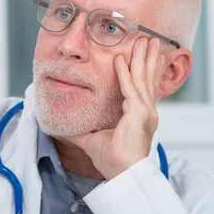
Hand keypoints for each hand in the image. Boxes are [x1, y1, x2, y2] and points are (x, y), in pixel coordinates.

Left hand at [64, 37, 164, 180]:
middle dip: (148, 56)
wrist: (121, 174)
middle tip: (150, 38)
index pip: (141, 86)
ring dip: (141, 57)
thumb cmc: (112, 160)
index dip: (142, 68)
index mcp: (139, 114)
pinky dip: (124, 73)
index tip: (141, 53)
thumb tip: (64, 126)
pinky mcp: (139, 114)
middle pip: (147, 77)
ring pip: (142, 77)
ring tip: (144, 40)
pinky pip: (130, 88)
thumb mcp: (92, 139)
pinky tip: (119, 59)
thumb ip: (81, 130)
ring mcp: (145, 111)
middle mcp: (146, 110)